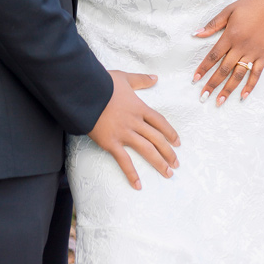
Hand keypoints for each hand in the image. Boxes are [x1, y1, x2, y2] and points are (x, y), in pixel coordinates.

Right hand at [88, 70, 180, 189]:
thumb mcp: (125, 78)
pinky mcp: (111, 143)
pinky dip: (131, 173)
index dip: (170, 133)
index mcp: (140, 107)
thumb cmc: (104, 83)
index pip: (160, 122)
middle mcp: (135, 122)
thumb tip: (155, 78)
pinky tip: (138, 185)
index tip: (178, 143)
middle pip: (157, 138)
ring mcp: (124, 133)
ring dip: (159, 162)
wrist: (86, 92)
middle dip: (168, 152)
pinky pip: (124, 160)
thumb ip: (141, 80)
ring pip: (146, 149)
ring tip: (167, 174)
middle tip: (176, 164)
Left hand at [191, 0, 263, 104]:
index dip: (204, 68)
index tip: (195, 79)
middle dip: (212, 84)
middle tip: (203, 97)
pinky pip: (256, 73)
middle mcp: (241, 46)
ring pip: (239, 75)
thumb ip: (213, 24)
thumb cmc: (249, 5)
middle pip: (224, 69)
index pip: (213, 56)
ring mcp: (254, 52)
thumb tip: (196, 33)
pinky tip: (243, 96)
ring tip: (219, 101)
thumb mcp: (229, 10)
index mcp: (231, 35)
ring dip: (228, 89)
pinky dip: (250, 85)